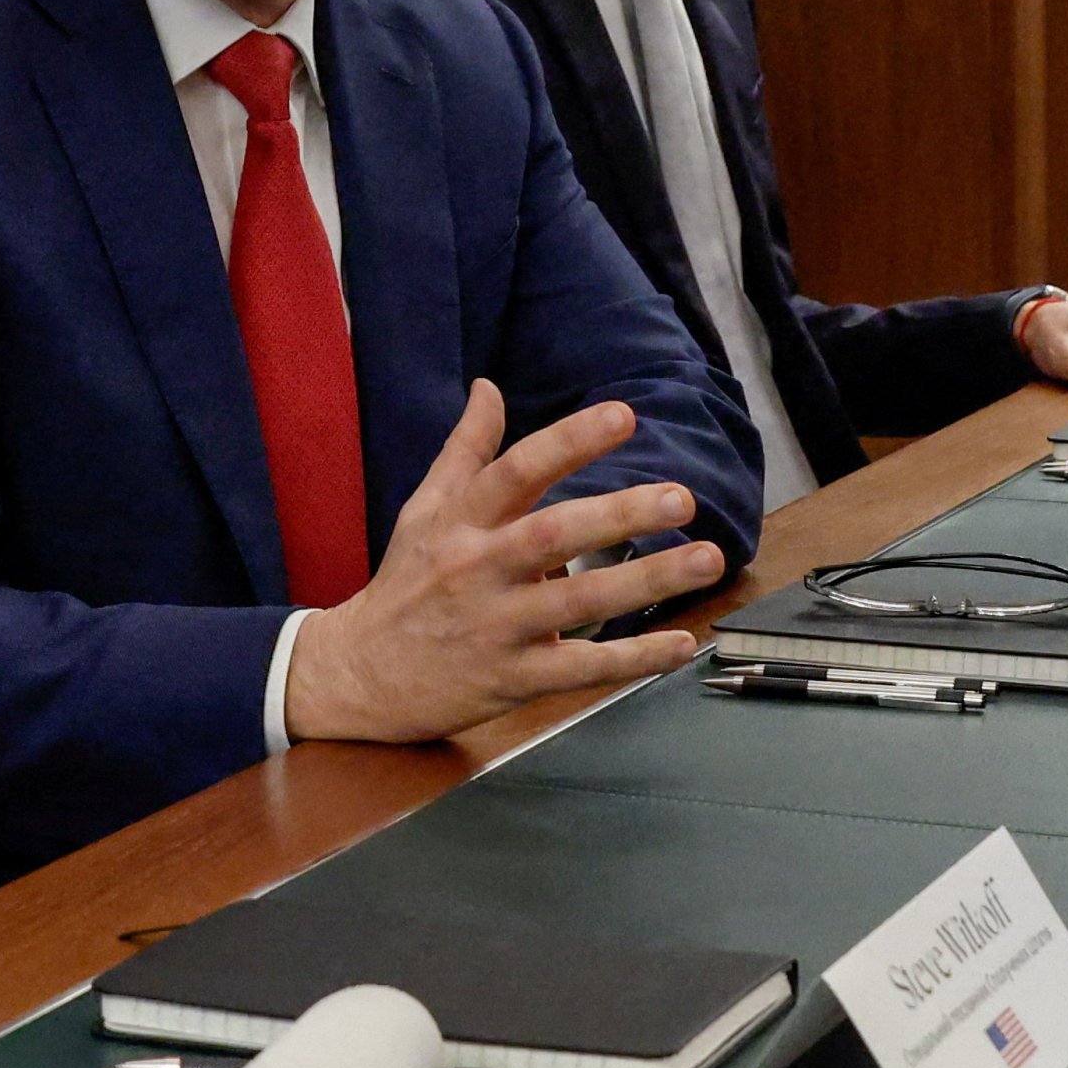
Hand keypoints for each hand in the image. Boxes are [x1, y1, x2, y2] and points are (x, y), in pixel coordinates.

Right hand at [284, 382, 725, 743]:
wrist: (359, 675)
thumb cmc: (405, 584)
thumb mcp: (423, 510)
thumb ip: (464, 450)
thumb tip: (489, 387)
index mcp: (458, 523)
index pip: (515, 472)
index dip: (569, 442)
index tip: (624, 416)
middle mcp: (477, 571)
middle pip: (551, 536)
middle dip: (619, 516)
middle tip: (681, 498)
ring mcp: (496, 628)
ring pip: (578, 603)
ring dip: (646, 582)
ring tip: (707, 559)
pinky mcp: (512, 680)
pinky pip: (582, 670)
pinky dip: (634, 660)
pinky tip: (681, 643)